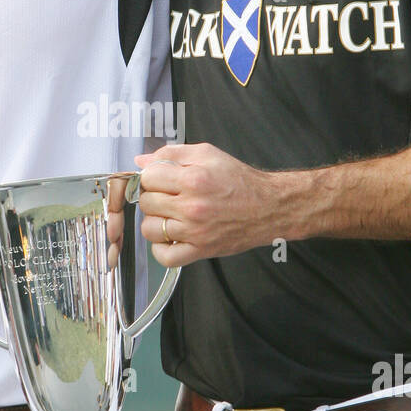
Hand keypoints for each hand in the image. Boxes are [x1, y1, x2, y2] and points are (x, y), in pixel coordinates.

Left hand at [134, 143, 274, 265]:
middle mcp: (192, 206)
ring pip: (149, 229)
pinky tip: (170, 237)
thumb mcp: (208, 154)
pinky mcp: (200, 251)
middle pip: (146, 202)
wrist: (269, 207)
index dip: (151, 176)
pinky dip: (161, 248)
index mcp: (194, 178)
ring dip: (155, 221)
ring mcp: (195, 232)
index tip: (160, 179)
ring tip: (169, 216)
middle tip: (167, 196)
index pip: (148, 177)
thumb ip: (172, 153)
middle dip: (153, 196)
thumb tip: (141, 160)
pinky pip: (164, 256)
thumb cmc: (240, 181)